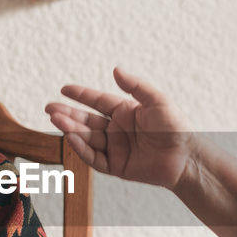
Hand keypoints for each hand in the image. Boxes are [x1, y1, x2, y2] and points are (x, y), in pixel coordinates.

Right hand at [46, 67, 195, 191]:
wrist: (186, 159)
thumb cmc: (177, 128)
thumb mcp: (158, 101)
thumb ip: (136, 86)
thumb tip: (116, 69)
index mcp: (125, 112)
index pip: (97, 101)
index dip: (81, 95)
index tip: (64, 89)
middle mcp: (117, 129)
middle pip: (87, 120)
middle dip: (67, 114)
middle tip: (49, 109)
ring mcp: (115, 148)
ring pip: (87, 138)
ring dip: (71, 129)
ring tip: (56, 120)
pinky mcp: (116, 167)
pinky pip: (94, 158)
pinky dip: (81, 149)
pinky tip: (72, 138)